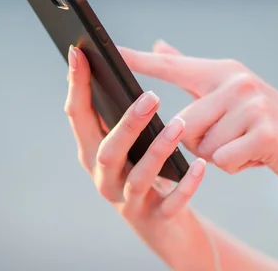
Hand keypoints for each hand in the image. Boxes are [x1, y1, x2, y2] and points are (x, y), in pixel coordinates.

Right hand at [64, 45, 205, 235]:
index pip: (78, 116)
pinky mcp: (157, 220)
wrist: (166, 228)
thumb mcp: (133, 140)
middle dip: (127, 123)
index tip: (79, 52)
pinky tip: (201, 166)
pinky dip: (186, 186)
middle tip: (152, 96)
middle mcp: (105, 178)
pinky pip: (171, 204)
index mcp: (94, 152)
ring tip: (179, 126)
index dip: (76, 85)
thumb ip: (131, 103)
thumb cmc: (148, 171)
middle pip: (107, 151)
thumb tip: (141, 50)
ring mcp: (129, 202)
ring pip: (138, 177)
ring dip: (158, 150)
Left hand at [120, 40, 277, 194]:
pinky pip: (223, 161)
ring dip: (220, 156)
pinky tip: (259, 156)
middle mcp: (236, 81)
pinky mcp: (265, 131)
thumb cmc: (269, 125)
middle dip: (201, 142)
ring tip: (247, 146)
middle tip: (232, 138)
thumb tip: (160, 44)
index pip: (171, 67)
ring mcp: (252, 104)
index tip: (101, 50)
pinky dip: (237, 167)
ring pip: (202, 146)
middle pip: (183, 123)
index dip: (134, 60)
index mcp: (224, 72)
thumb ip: (191, 70)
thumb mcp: (232, 94)